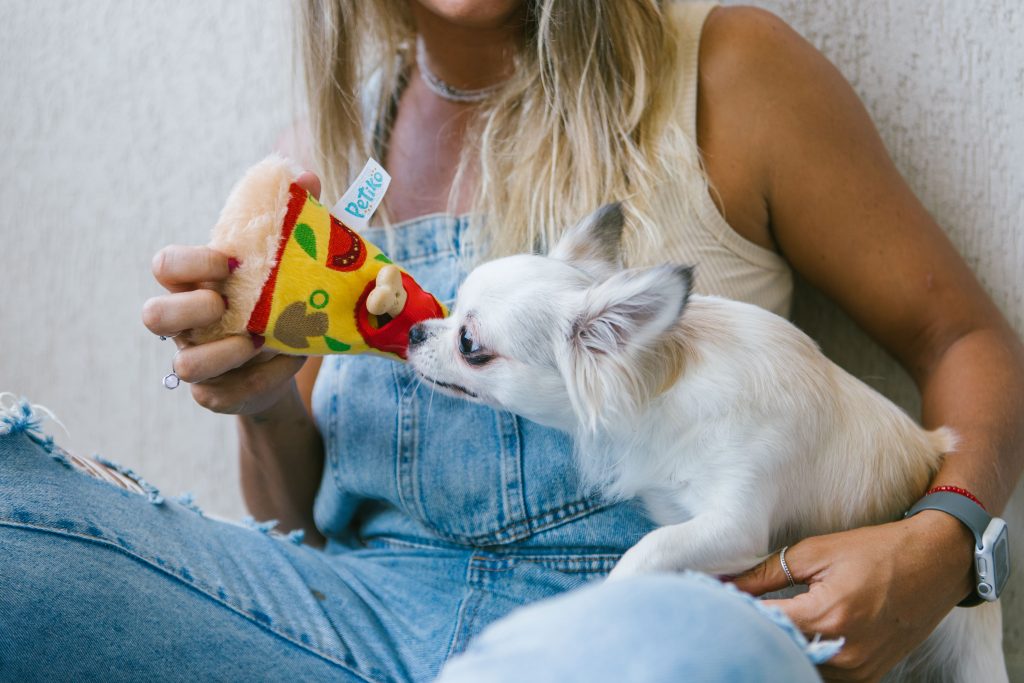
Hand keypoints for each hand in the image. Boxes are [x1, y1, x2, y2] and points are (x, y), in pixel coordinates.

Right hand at [143, 172, 321, 415]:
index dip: (190, 261)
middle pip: (152, 316)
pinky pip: (226, 393)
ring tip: (259, 340)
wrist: (285, 362)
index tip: (230, 261)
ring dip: (225, 352)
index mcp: (196, 284)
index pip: (166, 264)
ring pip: (185, 364)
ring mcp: (197, 360)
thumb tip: (306, 177)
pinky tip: (288, 361)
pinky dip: (263, 377)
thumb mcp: (287, 263)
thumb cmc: (277, 301)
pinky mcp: (216, 395)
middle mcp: (186, 324)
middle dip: (188, 309)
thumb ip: (293, 219)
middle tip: (226, 304)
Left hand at [731, 512, 974, 681]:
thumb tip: (723, 584)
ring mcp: (860, 671)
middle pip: (781, 655)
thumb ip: (765, 574)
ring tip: (769, 626)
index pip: (766, 628)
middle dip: (757, 636)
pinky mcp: (869, 676)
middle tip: (739, 617)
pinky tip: (796, 640)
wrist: (936, 563)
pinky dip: (806, 660)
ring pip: (801, 670)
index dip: (739, 616)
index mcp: (829, 616)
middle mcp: (846, 653)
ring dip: (781, 651)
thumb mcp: (816, 552)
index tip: (719, 604)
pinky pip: (826, 678)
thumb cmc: (877, 550)